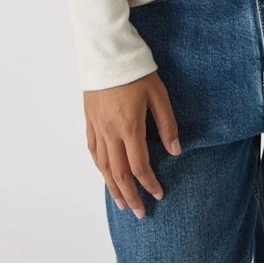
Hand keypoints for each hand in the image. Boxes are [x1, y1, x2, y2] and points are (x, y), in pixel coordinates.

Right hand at [84, 70, 181, 218]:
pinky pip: (92, 150)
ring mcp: (97, 126)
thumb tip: (175, 150)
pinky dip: (99, 166)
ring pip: (102, 166)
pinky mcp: (89, 119)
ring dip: (112, 187)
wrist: (106, 52)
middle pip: (118, 173)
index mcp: (129, 127)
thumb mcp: (158, 94)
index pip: (139, 166)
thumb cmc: (136, 71)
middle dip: (130, 195)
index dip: (150, 184)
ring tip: (121, 202)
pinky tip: (104, 173)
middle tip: (139, 212)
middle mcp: (110, 131)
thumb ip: (167, 124)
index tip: (158, 194)